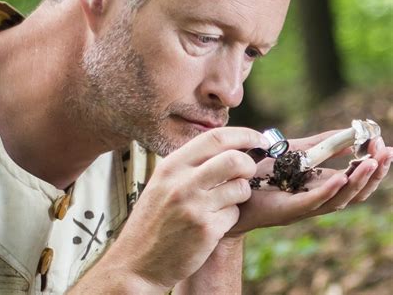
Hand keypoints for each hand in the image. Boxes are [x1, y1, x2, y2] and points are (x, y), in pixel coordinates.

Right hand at [102, 128, 269, 290]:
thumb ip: (190, 164)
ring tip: (225, 200)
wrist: (137, 260)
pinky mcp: (206, 230)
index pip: (215, 137)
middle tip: (249, 171)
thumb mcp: (163, 181)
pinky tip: (213, 222)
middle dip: (249, 164)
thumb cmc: (154, 217)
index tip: (259, 139)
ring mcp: (194, 206)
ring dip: (240, 193)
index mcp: (171, 165)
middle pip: (234, 159)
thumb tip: (227, 146)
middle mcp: (182, 182)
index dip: (244, 135)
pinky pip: (234, 214)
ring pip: (240, 187)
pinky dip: (230, 216)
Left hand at [226, 129, 392, 235]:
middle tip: (387, 152)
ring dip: (358, 181)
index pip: (357, 177)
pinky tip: (342, 178)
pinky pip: (314, 202)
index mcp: (323, 184)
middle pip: (357, 190)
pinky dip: (330, 191)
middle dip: (374, 172)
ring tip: (372, 163)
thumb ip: (321, 144)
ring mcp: (306, 205)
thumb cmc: (263, 173)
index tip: (384, 143)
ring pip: (341, 198)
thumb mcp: (296, 151)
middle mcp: (320, 197)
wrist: (233, 188)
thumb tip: (351, 135)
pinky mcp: (290, 209)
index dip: (373, 162)